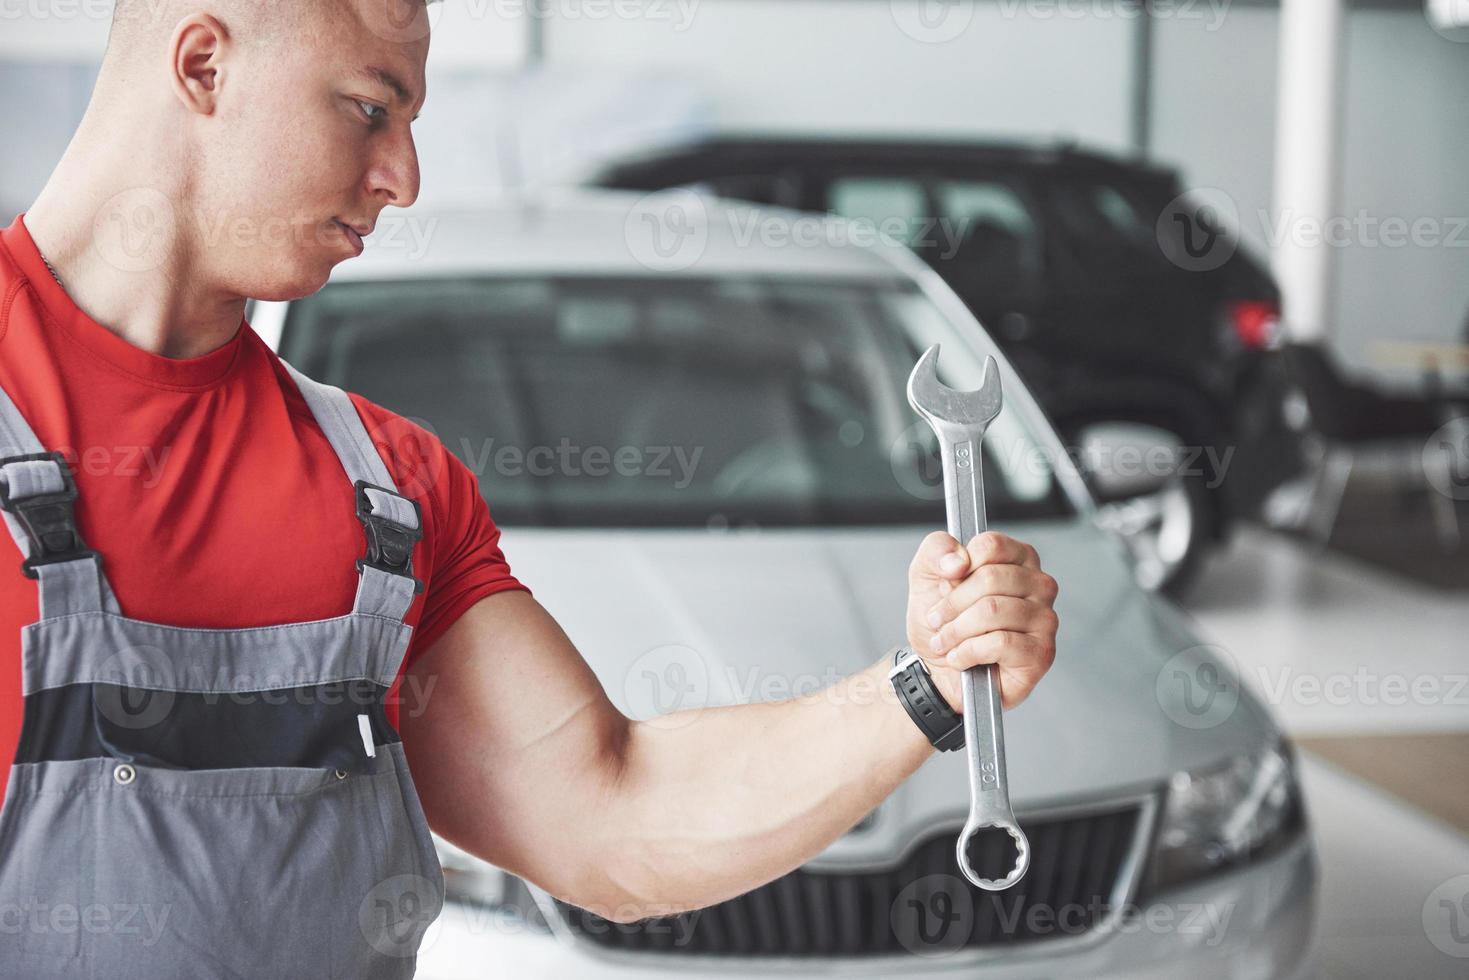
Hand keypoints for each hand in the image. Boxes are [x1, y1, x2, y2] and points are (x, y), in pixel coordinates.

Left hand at [905, 530, 1058, 712]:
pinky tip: (961, 657)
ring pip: (993, 611)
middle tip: (937, 620)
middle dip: (953, 604)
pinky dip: (967, 652)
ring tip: (947, 641)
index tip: (944, 585)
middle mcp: (1039, 585)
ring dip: (956, 630)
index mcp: (1018, 558)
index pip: (991, 546)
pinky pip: (1000, 643)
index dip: (958, 567)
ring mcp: (1045, 619)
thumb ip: (936, 550)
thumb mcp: (925, 575)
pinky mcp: (1041, 653)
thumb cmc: (942, 621)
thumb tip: (958, 560)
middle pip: (990, 578)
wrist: (936, 670)